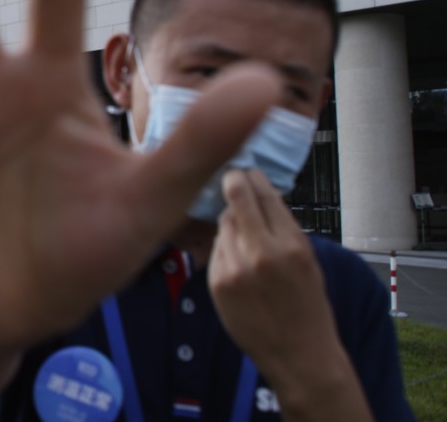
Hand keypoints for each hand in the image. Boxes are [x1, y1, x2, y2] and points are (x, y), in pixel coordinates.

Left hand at [208, 170, 372, 420]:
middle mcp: (262, 252)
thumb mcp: (307, 260)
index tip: (247, 171)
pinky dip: (224, 249)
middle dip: (232, 184)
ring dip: (230, 222)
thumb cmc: (308, 306)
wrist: (300, 354)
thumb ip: (282, 228)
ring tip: (245, 237)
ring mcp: (235, 268)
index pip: (263, 193)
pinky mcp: (217, 283)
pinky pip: (216, 250)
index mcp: (291, 244)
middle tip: (231, 178)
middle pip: (235, 198)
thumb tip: (259, 194)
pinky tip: (238, 261)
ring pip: (223, 224)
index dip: (252, 178)